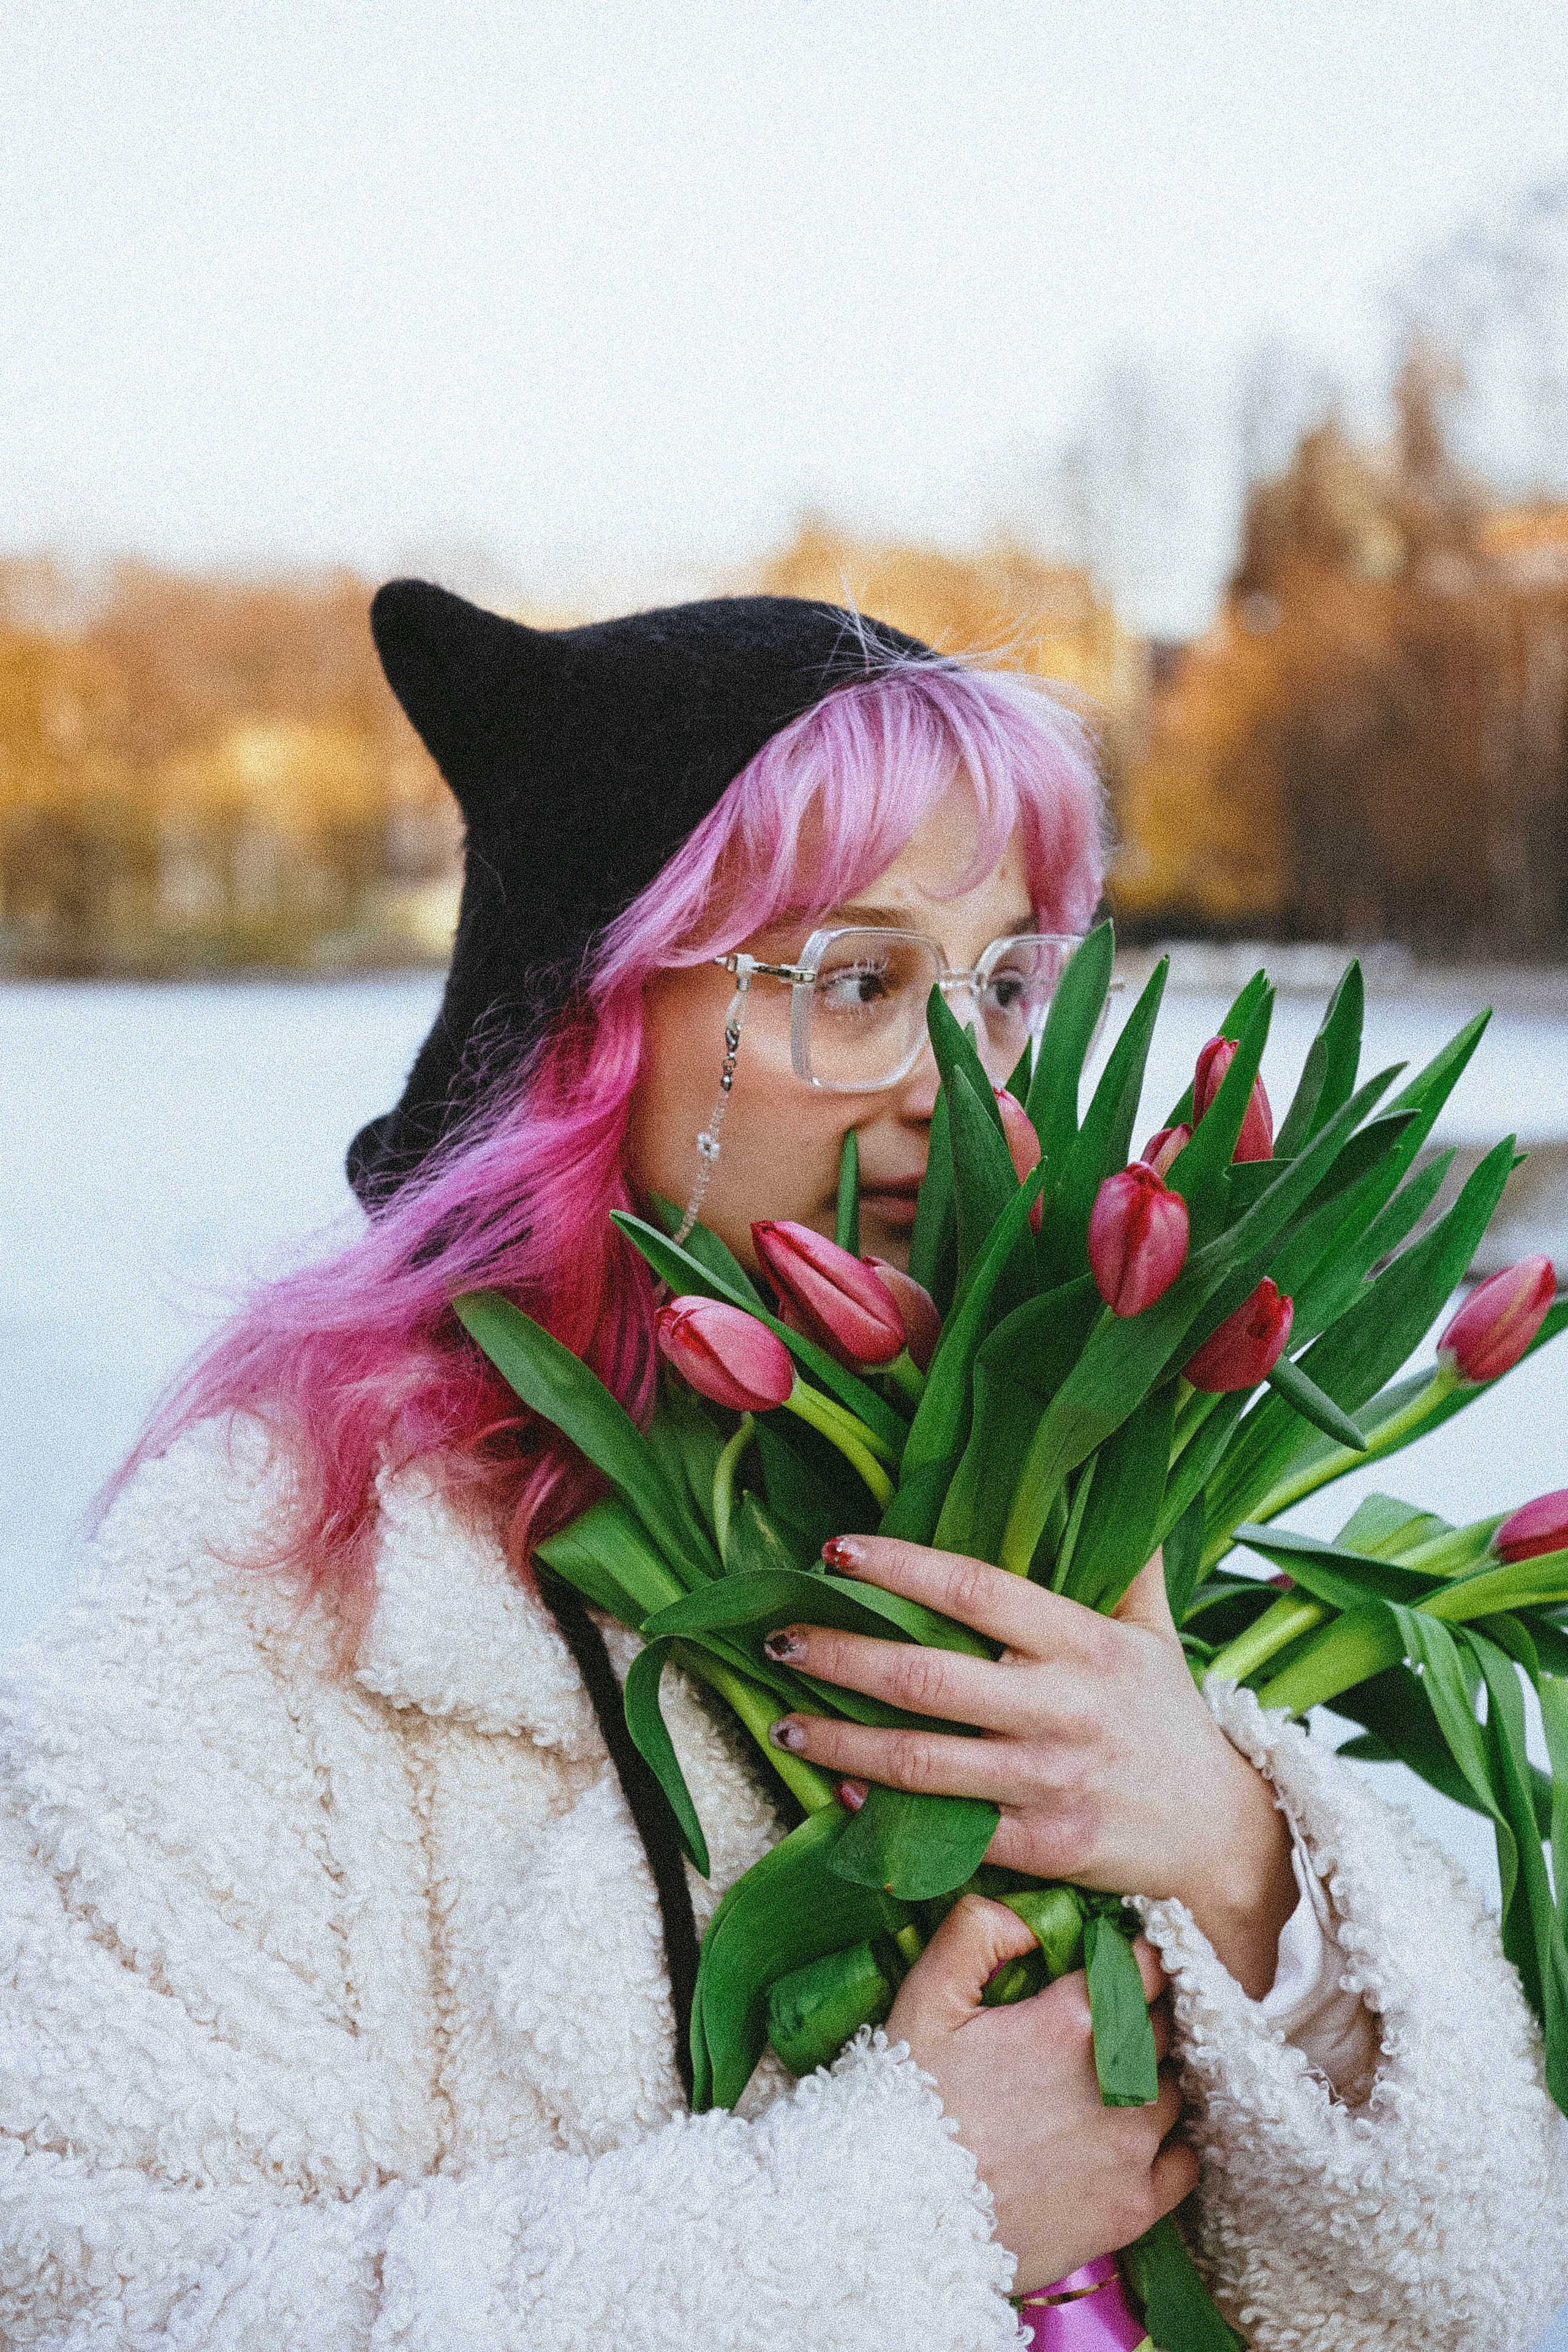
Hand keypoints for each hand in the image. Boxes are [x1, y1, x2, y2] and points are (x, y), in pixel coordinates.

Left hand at [766, 1536, 1296, 1996]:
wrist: (1222, 1837)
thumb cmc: (1171, 1723)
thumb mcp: (1156, 1635)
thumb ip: (1127, 1566)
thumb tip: (1115, 1481)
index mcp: (1084, 1642)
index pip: (976, 1589)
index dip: (901, 1566)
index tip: (836, 1548)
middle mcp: (1063, 1706)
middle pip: (929, 1675)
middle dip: (844, 1655)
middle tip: (779, 1639)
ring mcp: (1050, 1780)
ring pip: (925, 1759)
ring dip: (842, 1744)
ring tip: (782, 1725)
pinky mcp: (1045, 1846)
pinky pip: (952, 1830)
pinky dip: (888, 1815)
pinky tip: (839, 1796)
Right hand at [885, 1893, 1195, 2293]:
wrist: (907, 2220)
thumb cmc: (912, 2103)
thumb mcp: (926, 1997)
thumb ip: (977, 1931)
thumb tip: (1028, 1914)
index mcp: (1073, 2020)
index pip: (1145, 1968)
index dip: (1134, 1962)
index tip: (1116, 1968)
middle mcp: (1118, 2080)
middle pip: (1165, 2026)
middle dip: (1143, 2017)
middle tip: (1106, 2026)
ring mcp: (1132, 2148)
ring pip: (1177, 2089)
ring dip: (1154, 2079)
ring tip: (1114, 2083)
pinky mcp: (1135, 2208)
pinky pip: (1186, 2161)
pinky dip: (1170, 2144)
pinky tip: (1134, 2137)